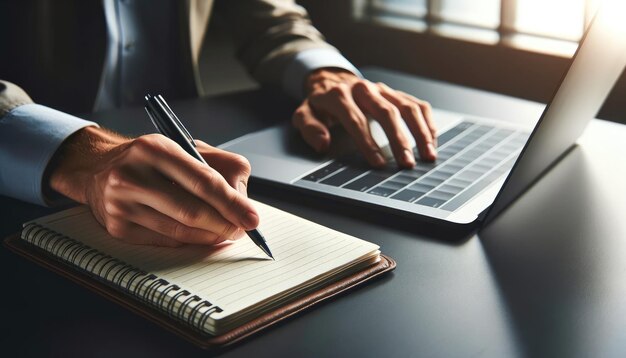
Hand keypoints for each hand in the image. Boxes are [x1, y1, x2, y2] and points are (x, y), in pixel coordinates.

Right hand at [48, 126, 258, 246]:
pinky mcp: (116, 227)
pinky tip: (199, 235)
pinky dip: (188, 241)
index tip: (253, 218)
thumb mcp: (187, 148)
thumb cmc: (152, 160)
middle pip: (192, 211)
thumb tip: (243, 200)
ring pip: (179, 231)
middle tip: (241, 230)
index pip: (203, 181)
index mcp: (155, 148)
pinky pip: (164, 241)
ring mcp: (121, 203)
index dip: (232, 203)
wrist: (98, 169)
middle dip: (224, 224)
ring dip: (209, 236)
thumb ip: (222, 167)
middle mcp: (132, 174)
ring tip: (224, 232)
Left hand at [293, 68, 437, 167]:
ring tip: (428, 156)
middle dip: (399, 140)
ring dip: (420, 132)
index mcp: (339, 95)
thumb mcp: (304, 115)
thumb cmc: (320, 106)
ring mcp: (382, 90)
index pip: (356, 120)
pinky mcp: (395, 93)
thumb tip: (323, 144)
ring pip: (407, 107)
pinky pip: (417, 105)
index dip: (367, 143)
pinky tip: (432, 142)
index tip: (379, 163)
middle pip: (386, 112)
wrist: (331, 81)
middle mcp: (364, 89)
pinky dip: (427, 123)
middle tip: (407, 164)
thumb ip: (309, 128)